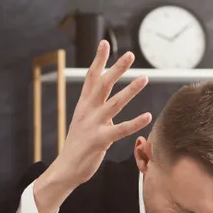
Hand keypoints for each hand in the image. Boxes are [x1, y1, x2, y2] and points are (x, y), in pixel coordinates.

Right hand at [34, 41, 150, 212]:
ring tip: (144, 78)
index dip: (98, 60)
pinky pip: (120, 130)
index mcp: (84, 105)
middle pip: (103, 84)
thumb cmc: (78, 144)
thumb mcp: (84, 120)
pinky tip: (147, 116)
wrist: (65, 168)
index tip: (104, 43)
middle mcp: (87, 111)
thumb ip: (96, 107)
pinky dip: (134, 122)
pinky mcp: (100, 140)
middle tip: (130, 54)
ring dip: (130, 90)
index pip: (91, 78)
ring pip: (114, 103)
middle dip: (116, 68)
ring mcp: (93, 125)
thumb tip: (107, 95)